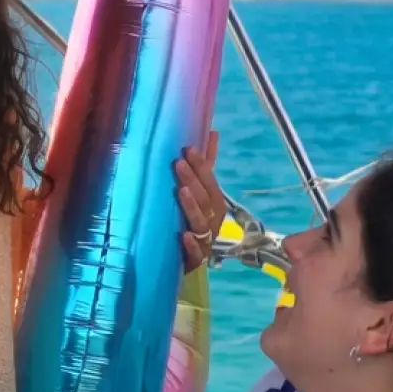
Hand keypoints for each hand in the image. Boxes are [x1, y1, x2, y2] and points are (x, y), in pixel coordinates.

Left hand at [173, 131, 227, 270]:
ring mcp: (204, 241)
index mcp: (215, 204)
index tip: (187, 149)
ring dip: (192, 207)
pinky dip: (190, 245)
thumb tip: (212, 132)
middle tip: (178, 163)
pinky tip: (183, 235)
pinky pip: (195, 253)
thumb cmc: (191, 218)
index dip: (201, 166)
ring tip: (181, 191)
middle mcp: (213, 222)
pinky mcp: (193, 260)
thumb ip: (206, 165)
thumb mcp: (199, 191)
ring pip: (201, 223)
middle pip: (205, 200)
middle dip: (194, 181)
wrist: (183, 258)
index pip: (209, 182)